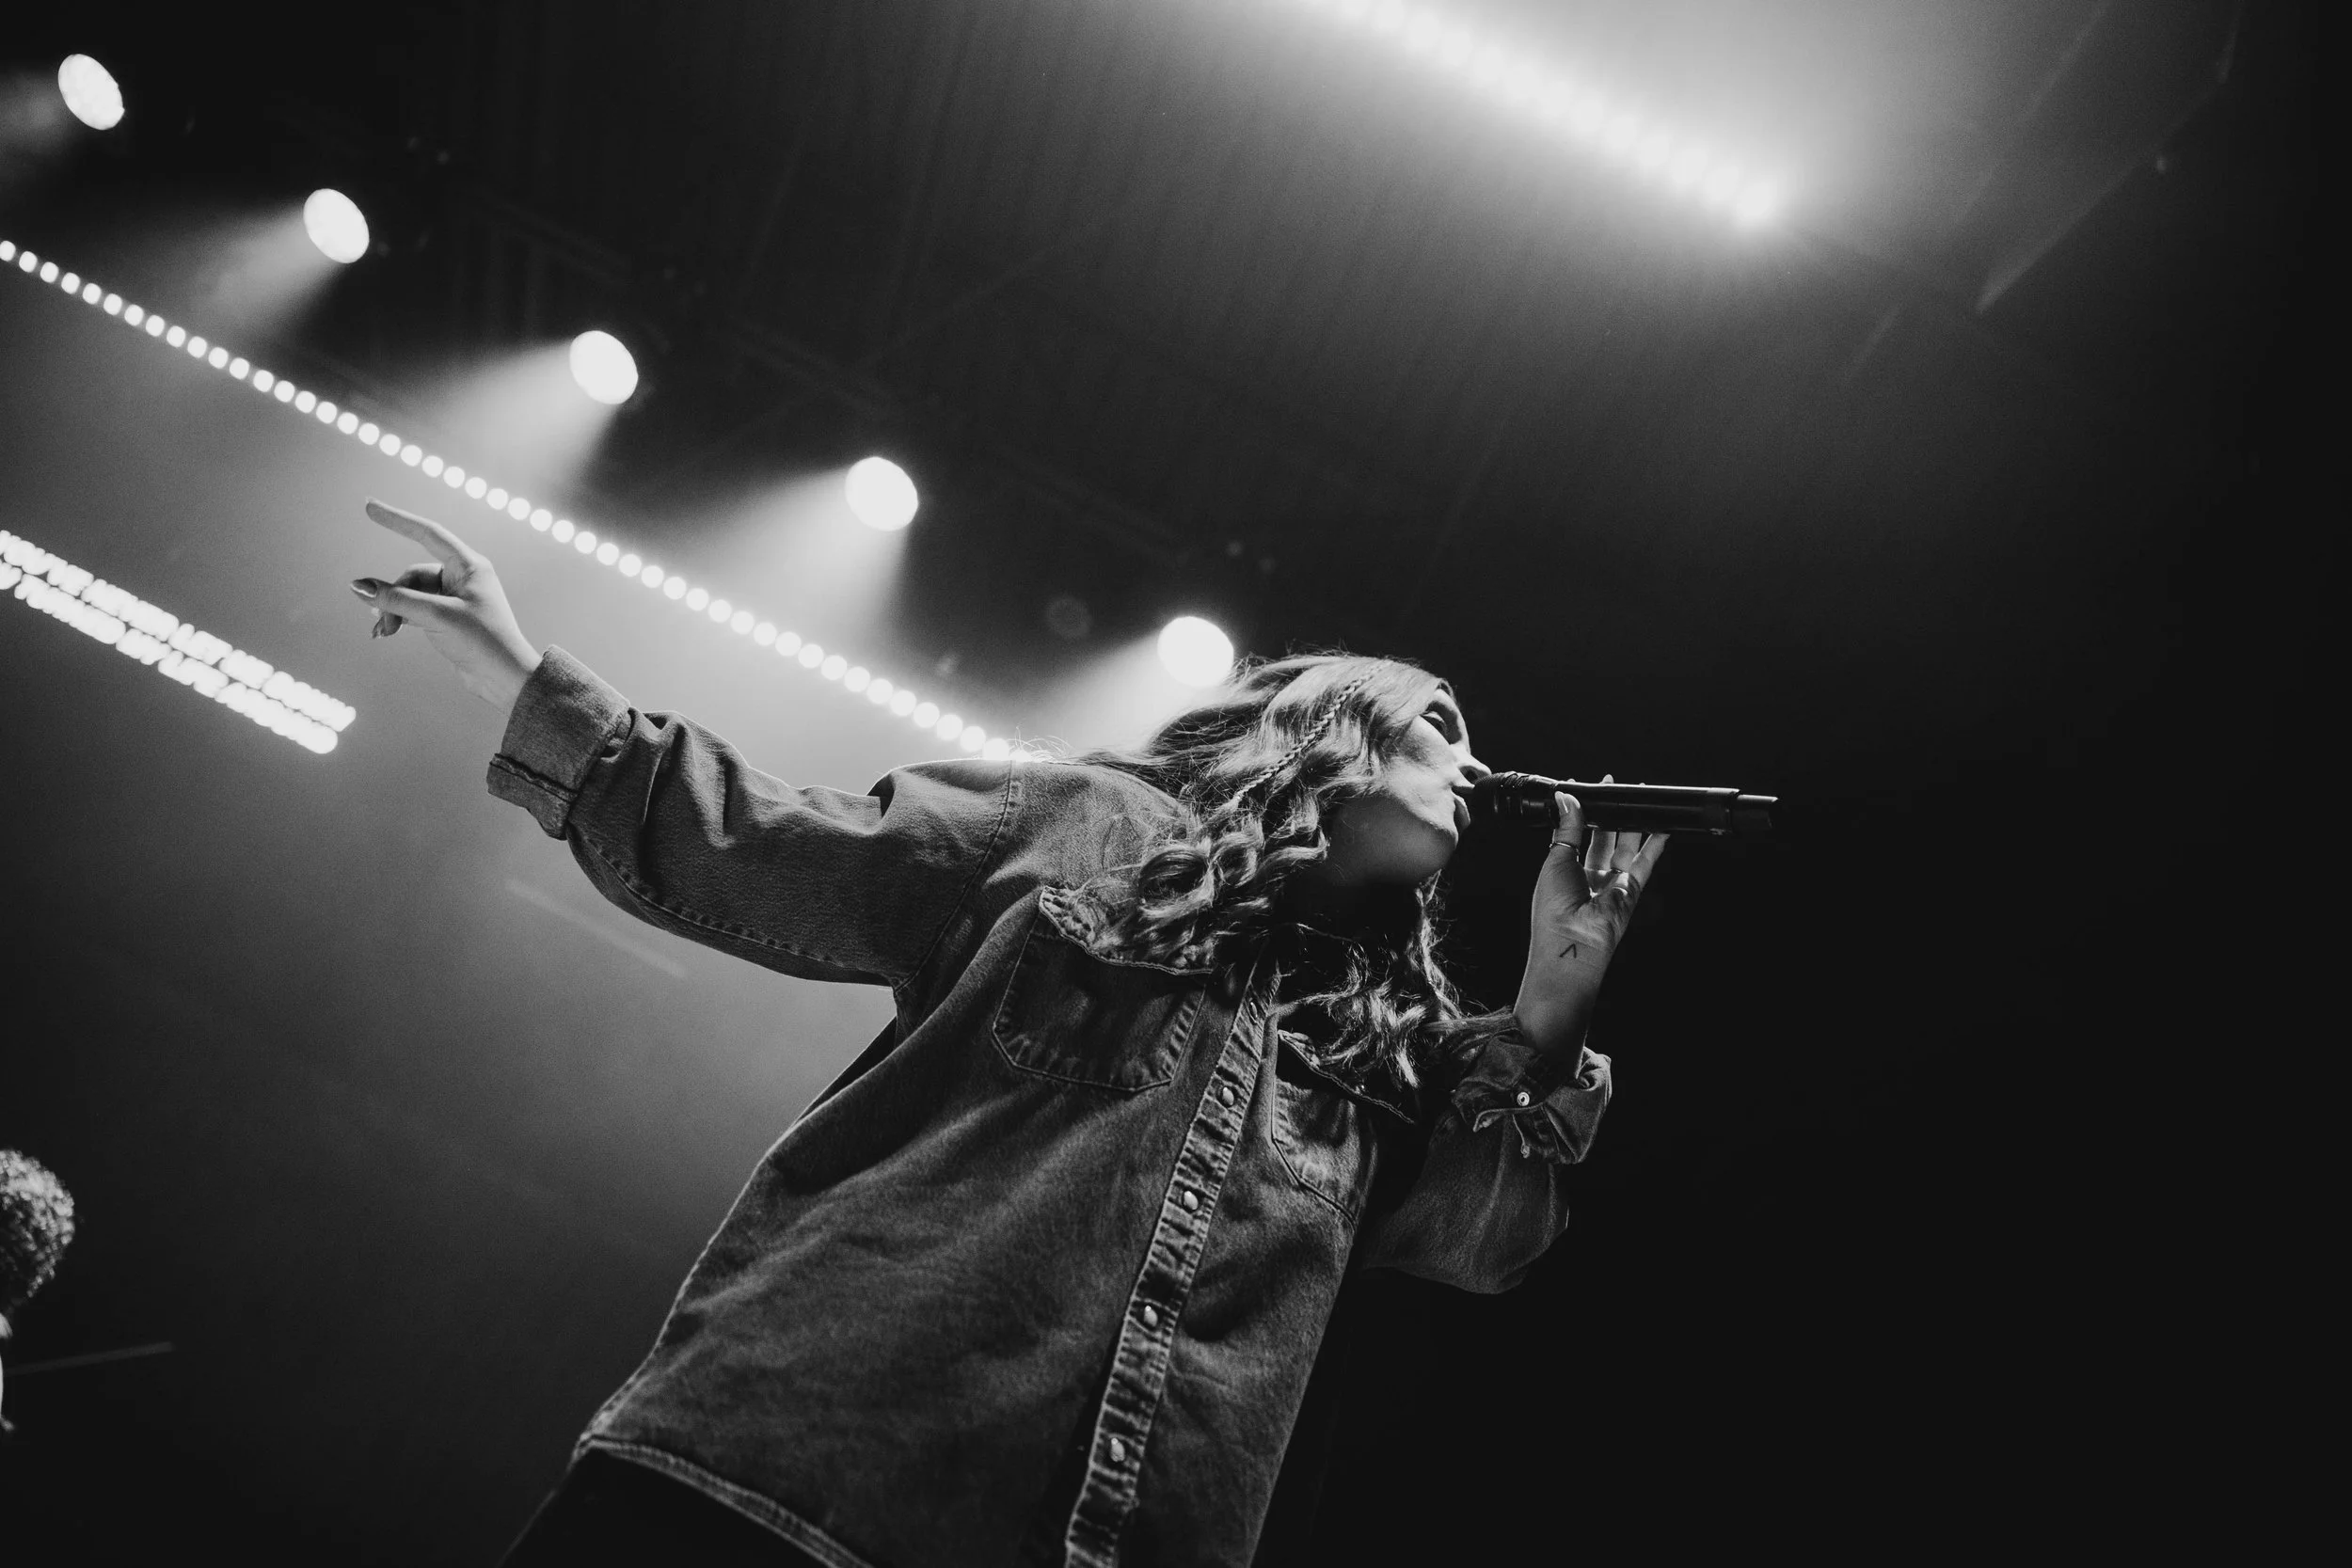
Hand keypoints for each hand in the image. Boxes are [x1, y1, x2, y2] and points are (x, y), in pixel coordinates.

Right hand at [350, 498, 541, 711]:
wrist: (504, 679)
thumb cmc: (483, 642)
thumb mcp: (436, 616)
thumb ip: (396, 600)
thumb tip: (358, 586)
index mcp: (469, 566)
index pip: (428, 533)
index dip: (398, 520)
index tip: (370, 506)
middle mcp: (463, 578)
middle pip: (413, 576)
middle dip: (394, 598)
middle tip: (384, 624)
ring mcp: (454, 598)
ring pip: (410, 595)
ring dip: (394, 611)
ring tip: (383, 633)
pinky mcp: (447, 618)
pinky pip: (415, 609)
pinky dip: (400, 618)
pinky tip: (384, 633)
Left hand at [1512, 776, 1668, 1051]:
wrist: (1571, 942)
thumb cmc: (1553, 910)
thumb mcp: (1556, 859)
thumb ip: (1568, 828)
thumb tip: (1567, 798)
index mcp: (1564, 869)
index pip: (1577, 833)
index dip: (1583, 812)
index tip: (1586, 789)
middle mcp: (1589, 875)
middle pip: (1603, 836)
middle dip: (1610, 812)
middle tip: (1615, 786)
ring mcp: (1612, 882)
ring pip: (1626, 845)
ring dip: (1632, 821)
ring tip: (1638, 795)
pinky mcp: (1632, 889)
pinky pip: (1645, 862)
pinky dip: (1655, 843)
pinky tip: (1662, 824)